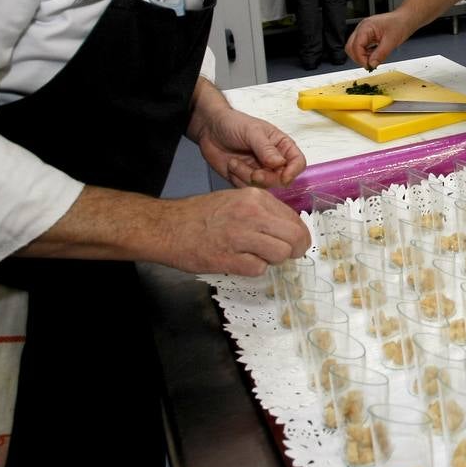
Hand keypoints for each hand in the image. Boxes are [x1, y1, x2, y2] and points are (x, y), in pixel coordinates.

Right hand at [160, 187, 310, 276]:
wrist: (167, 226)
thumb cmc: (200, 214)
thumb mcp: (236, 200)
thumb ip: (263, 211)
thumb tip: (288, 227)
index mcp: (255, 197)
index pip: (293, 218)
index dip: (298, 234)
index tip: (296, 242)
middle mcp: (251, 213)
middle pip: (294, 236)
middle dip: (296, 249)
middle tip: (290, 255)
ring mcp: (240, 236)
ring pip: (280, 253)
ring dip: (274, 260)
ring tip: (259, 256)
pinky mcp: (228, 258)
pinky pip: (259, 269)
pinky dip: (254, 269)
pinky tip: (242, 262)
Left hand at [196, 108, 305, 188]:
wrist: (209, 129)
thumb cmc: (234, 124)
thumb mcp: (252, 132)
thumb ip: (267, 149)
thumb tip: (280, 163)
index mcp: (282, 146)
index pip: (298, 163)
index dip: (293, 172)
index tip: (283, 177)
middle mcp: (274, 161)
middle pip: (282, 180)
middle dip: (267, 178)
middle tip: (254, 173)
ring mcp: (260, 171)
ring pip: (263, 186)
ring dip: (247, 176)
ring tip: (234, 162)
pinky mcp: (244, 179)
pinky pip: (246, 188)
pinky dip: (237, 179)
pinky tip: (231, 166)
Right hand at [346, 11, 413, 70]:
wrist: (406, 19)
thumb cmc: (400, 24)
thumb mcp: (392, 41)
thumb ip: (381, 54)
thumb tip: (372, 64)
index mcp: (366, 27)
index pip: (355, 46)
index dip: (361, 58)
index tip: (369, 66)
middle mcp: (362, 29)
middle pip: (351, 47)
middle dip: (359, 58)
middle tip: (370, 64)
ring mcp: (364, 32)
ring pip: (355, 48)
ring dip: (363, 56)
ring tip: (375, 58)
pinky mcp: (368, 36)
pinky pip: (362, 48)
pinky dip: (366, 54)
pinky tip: (375, 55)